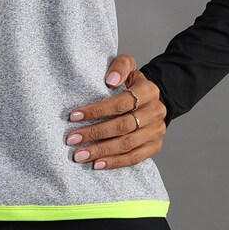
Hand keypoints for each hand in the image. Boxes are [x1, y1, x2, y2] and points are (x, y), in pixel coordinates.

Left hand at [65, 53, 166, 169]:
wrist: (150, 98)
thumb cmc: (132, 81)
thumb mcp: (128, 65)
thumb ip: (120, 66)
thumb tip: (110, 79)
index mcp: (149, 91)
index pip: (121, 103)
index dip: (97, 110)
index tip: (74, 116)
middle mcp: (155, 112)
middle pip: (123, 126)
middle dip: (95, 133)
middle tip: (72, 139)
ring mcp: (156, 131)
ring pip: (127, 144)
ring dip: (101, 151)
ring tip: (80, 155)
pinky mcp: (155, 146)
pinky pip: (134, 158)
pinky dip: (115, 162)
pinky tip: (97, 164)